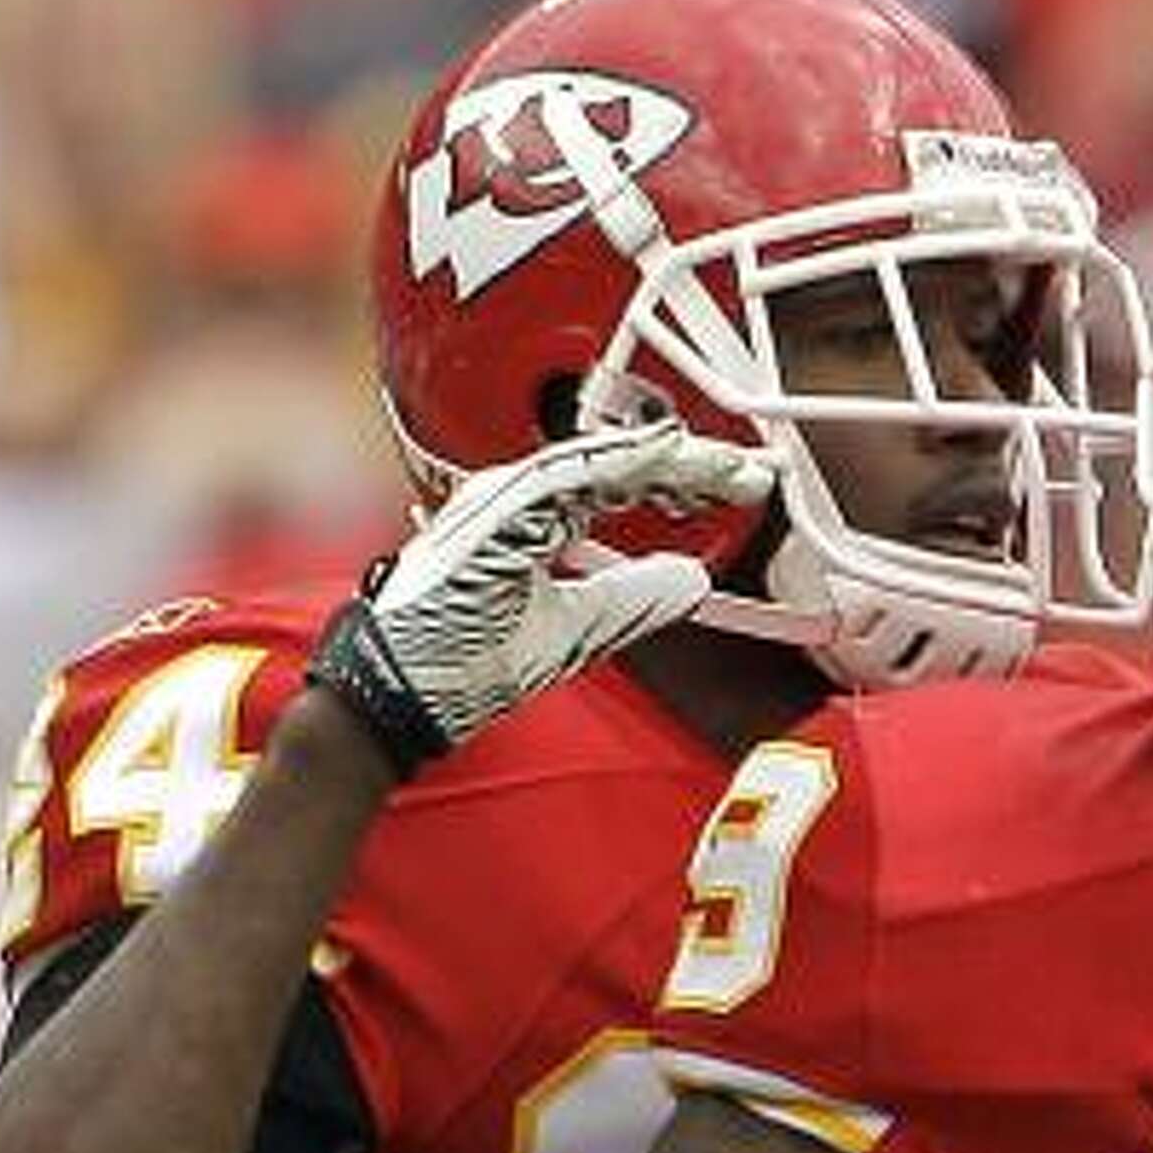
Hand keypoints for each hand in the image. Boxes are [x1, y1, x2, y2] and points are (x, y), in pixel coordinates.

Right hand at [309, 419, 770, 774]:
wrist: (399, 695)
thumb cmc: (466, 664)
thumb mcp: (575, 631)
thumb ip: (629, 601)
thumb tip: (692, 579)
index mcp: (533, 519)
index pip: (620, 484)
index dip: (682, 479)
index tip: (744, 482)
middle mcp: (515, 499)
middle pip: (615, 464)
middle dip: (689, 463)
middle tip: (753, 466)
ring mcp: (497, 502)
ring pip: (594, 462)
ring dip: (663, 459)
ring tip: (724, 461)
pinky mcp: (486, 518)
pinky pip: (560, 480)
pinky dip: (613, 466)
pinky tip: (662, 457)